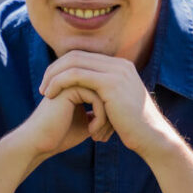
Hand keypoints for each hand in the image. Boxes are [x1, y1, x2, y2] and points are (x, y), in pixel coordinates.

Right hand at [16, 83, 110, 166]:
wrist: (39, 143)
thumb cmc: (62, 136)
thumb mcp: (88, 123)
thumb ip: (101, 113)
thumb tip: (122, 112)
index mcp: (80, 85)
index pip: (108, 95)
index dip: (112, 115)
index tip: (108, 134)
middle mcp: (76, 79)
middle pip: (109, 94)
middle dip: (112, 117)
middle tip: (106, 137)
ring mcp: (71, 81)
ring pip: (106, 96)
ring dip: (107, 120)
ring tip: (101, 137)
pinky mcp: (69, 87)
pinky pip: (97, 98)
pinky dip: (100, 118)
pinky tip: (93, 133)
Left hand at [38, 51, 172, 156]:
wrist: (151, 137)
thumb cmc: (133, 127)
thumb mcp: (118, 105)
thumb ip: (105, 95)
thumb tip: (90, 96)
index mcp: (120, 66)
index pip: (84, 57)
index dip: (63, 68)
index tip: (50, 84)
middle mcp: (119, 64)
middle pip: (76, 56)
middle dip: (55, 70)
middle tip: (42, 87)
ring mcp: (116, 71)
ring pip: (73, 63)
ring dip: (54, 77)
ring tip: (44, 93)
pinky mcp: (110, 82)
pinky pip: (76, 75)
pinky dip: (59, 83)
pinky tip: (50, 96)